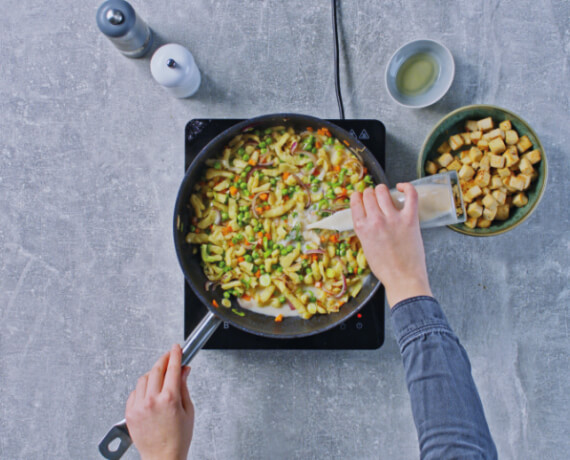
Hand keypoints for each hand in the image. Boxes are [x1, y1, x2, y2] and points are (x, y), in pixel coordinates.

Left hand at [125, 344, 193, 459]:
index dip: (175, 355)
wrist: (162, 457)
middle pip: (156, 369)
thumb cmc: (177, 439)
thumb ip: (184, 387)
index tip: (176, 348)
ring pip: (144, 378)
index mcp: (170, 399)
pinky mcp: (130, 413)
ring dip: (153, 374)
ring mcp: (139, 406)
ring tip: (160, 379)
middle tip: (169, 357)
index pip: (172, 368)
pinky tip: (150, 392)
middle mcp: (152, 401)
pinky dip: (142, 388)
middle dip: (164, 360)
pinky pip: (135, 392)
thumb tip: (183, 371)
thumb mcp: (188, 410)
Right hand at [350, 183, 431, 306]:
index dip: (359, 197)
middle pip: (369, 194)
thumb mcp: (366, 247)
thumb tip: (367, 215)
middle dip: (370, 194)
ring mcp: (393, 218)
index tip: (361, 197)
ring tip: (386, 195)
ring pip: (384, 191)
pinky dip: (406, 187)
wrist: (403, 279)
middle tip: (375, 198)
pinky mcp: (410, 219)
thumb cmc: (385, 268)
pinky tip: (402, 187)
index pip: (356, 201)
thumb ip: (364, 230)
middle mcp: (375, 220)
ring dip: (383, 190)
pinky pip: (410, 195)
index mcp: (362, 228)